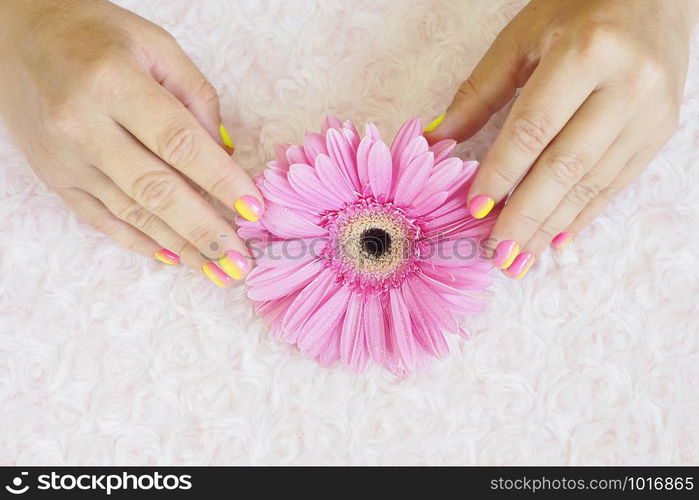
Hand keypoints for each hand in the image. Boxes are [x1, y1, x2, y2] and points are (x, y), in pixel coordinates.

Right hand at [0, 0, 260, 285]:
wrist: (16, 38)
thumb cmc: (95, 35)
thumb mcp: (156, 45)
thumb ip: (196, 97)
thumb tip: (224, 153)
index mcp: (114, 83)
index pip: (179, 142)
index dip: (220, 179)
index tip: (254, 210)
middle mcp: (84, 125)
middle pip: (156, 189)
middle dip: (205, 231)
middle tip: (241, 263)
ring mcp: (66, 159)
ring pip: (132, 212)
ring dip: (181, 246)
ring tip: (219, 272)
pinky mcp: (56, 179)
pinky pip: (101, 220)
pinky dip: (140, 242)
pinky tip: (174, 258)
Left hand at [425, 0, 697, 278]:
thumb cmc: (577, 9)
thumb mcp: (522, 38)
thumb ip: (480, 92)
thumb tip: (439, 139)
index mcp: (586, 53)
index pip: (533, 129)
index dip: (501, 173)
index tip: (475, 210)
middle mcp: (627, 85)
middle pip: (565, 166)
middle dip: (525, 216)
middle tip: (496, 255)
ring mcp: (651, 112)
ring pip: (592, 183)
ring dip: (551, 226)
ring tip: (519, 259)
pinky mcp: (661, 130)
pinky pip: (616, 183)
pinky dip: (582, 215)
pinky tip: (556, 239)